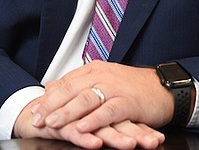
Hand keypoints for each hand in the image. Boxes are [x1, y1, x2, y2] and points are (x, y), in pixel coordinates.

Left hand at [24, 61, 173, 146]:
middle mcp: (102, 75)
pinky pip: (108, 111)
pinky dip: (93, 120)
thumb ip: (78, 85)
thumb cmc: (133, 88)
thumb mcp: (102, 82)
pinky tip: (82, 128)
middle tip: (36, 119)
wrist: (164, 88)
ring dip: (67, 112)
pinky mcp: (128, 101)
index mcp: (93, 69)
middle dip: (51, 106)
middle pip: (71, 89)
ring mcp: (115, 87)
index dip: (48, 98)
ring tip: (53, 123)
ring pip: (86, 99)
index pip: (66, 82)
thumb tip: (51, 87)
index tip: (34, 111)